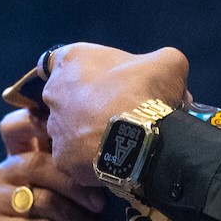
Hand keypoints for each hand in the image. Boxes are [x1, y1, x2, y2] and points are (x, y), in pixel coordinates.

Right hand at [0, 108, 113, 220]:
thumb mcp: (78, 196)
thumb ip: (79, 168)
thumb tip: (116, 143)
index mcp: (20, 158)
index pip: (14, 127)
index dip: (35, 122)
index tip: (70, 133)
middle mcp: (2, 176)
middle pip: (36, 164)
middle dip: (75, 184)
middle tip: (103, 206)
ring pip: (41, 199)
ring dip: (79, 220)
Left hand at [40, 43, 190, 182]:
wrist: (143, 137)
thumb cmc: (147, 91)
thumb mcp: (167, 63)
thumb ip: (156, 62)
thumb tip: (160, 79)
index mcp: (71, 61)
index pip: (60, 61)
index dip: (78, 71)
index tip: (95, 81)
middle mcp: (53, 93)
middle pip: (64, 97)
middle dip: (84, 104)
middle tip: (114, 112)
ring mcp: (54, 128)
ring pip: (68, 130)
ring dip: (85, 132)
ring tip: (115, 139)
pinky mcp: (61, 158)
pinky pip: (73, 158)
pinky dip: (88, 159)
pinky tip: (109, 160)